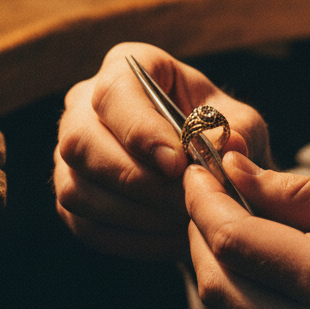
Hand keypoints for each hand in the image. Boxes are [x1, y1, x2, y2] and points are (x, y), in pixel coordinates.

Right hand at [54, 42, 271, 259]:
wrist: (209, 173)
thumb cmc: (220, 135)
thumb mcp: (241, 124)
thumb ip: (236, 131)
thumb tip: (228, 146)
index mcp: (127, 68)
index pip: (114, 93)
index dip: (140, 130)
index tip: (177, 163)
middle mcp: (84, 106)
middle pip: (80, 143)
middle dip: (136, 179)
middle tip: (185, 201)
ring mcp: (68, 155)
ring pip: (78, 190)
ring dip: (137, 215)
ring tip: (186, 221)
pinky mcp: (70, 198)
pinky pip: (87, 227)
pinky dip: (133, 240)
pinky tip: (173, 238)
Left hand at [185, 154, 309, 308]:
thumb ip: (305, 194)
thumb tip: (240, 172)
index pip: (234, 238)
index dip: (204, 201)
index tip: (198, 172)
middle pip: (217, 282)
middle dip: (199, 233)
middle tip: (207, 197)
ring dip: (216, 269)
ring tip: (231, 228)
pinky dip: (245, 304)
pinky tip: (263, 274)